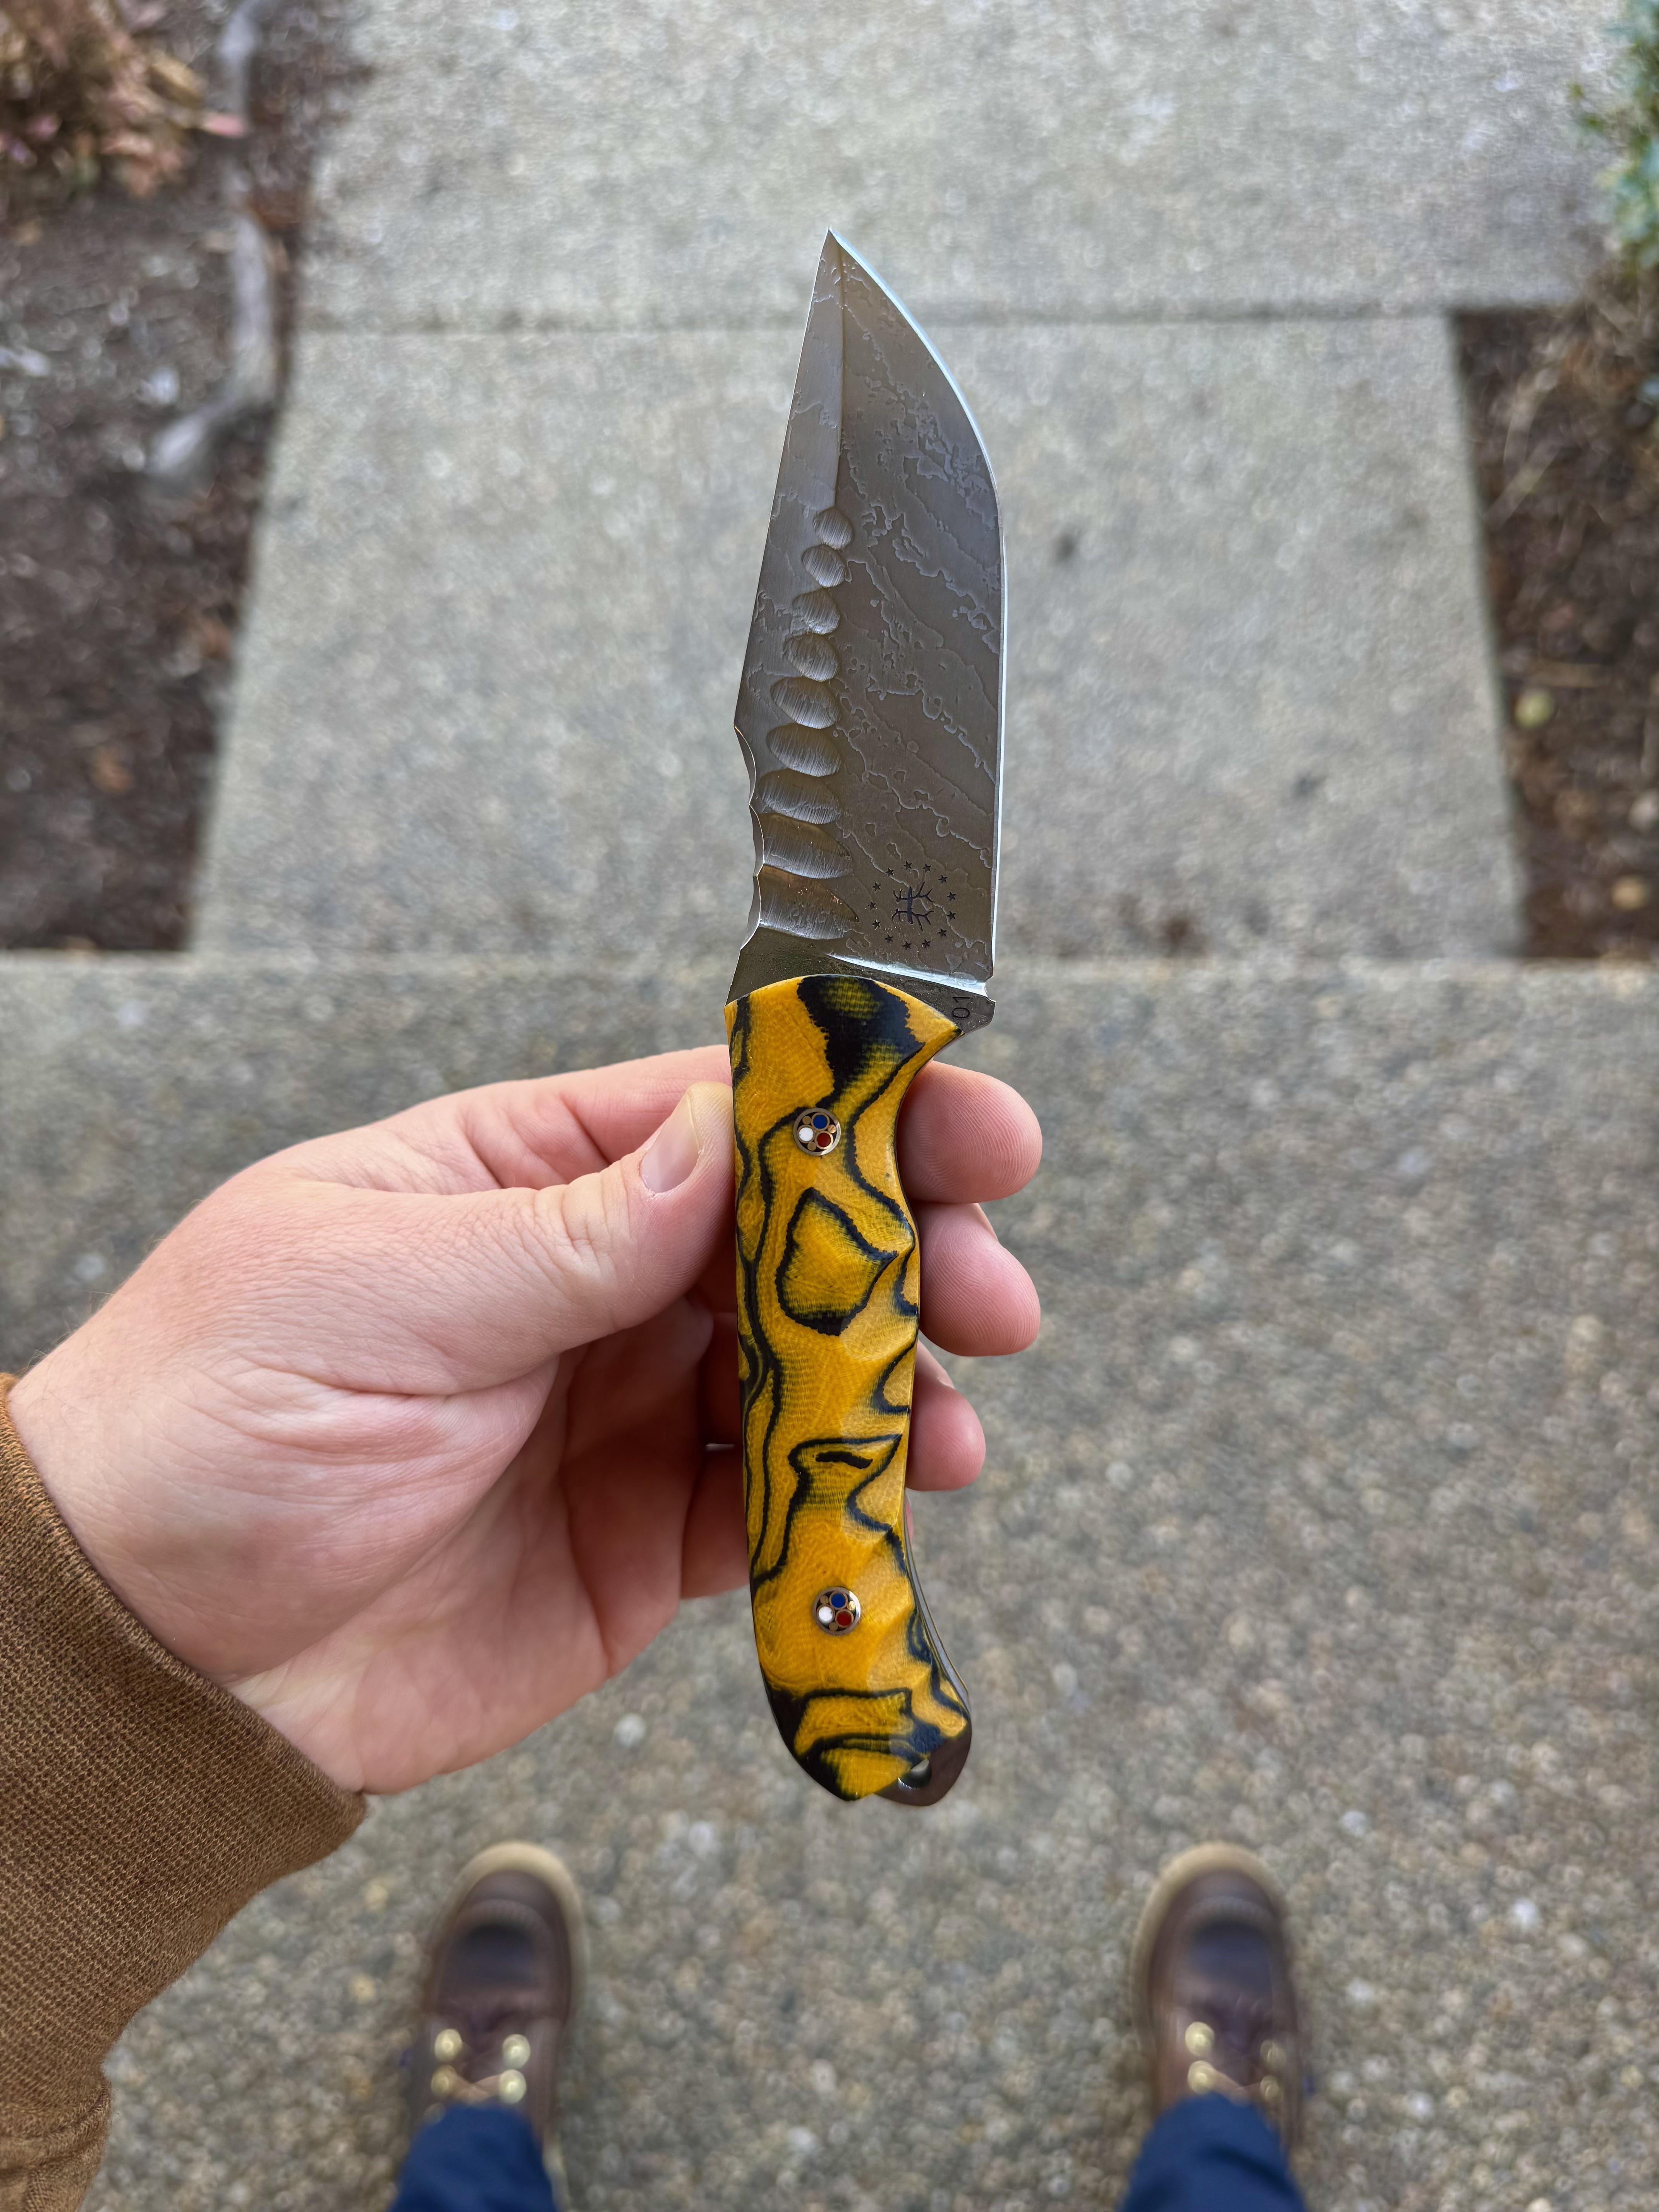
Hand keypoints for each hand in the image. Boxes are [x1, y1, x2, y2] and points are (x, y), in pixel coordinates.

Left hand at [10, 1047, 1039, 1792]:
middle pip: (791, 1240)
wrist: (156, 1659)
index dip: (852, 1112)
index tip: (963, 1124)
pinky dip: (848, 1501)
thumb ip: (571, 1230)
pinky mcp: (643, 1538)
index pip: (716, 1115)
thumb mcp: (378, 1290)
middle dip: (906, 1250)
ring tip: (951, 1414)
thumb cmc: (212, 1424)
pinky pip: (774, 1504)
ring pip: (806, 1370)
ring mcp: (621, 1409)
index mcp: (517, 1180)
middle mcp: (586, 1283)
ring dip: (898, 1380)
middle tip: (987, 1286)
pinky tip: (898, 1497)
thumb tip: (727, 1138)